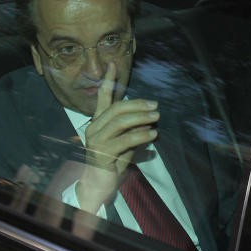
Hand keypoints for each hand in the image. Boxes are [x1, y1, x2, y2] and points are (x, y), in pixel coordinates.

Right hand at [75, 62, 158, 212]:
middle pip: (117, 108)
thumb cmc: (112, 163)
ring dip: (141, 118)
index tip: (113, 63)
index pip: (102, 97)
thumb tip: (149, 117)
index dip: (108, 80)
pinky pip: (125, 140)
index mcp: (97, 122)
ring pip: (121, 122)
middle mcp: (94, 128)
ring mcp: (96, 141)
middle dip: (138, 104)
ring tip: (157, 118)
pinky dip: (141, 135)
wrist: (98, 186)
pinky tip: (152, 134)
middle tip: (156, 106)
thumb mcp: (124, 142)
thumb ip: (132, 128)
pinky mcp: (102, 153)